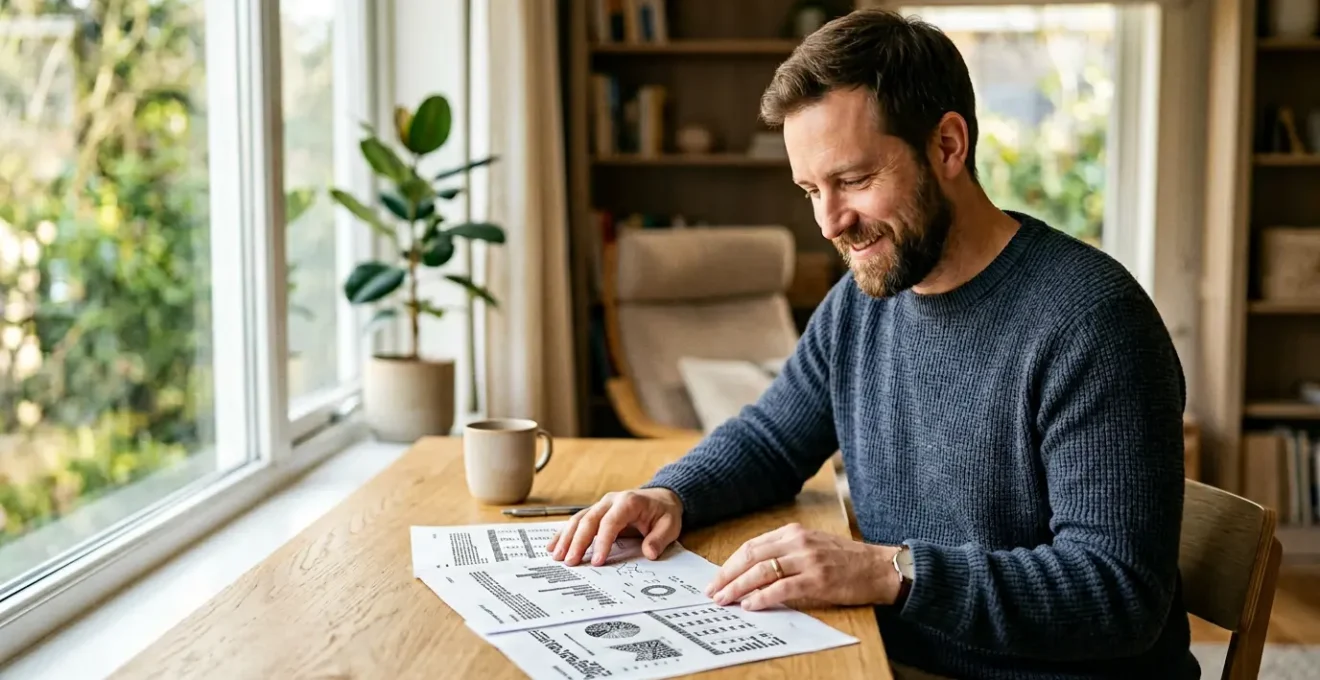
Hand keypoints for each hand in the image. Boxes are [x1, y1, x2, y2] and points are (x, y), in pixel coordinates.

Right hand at [546, 488, 683, 565]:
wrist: (660, 498)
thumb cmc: (663, 512)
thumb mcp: (670, 525)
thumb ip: (659, 539)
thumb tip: (649, 553)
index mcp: (628, 502)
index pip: (610, 522)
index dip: (602, 542)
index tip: (597, 561)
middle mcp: (610, 501)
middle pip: (589, 520)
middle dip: (578, 541)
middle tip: (570, 562)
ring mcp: (601, 506)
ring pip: (579, 520)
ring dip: (566, 538)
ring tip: (557, 556)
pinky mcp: (596, 512)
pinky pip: (577, 522)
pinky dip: (564, 534)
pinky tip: (553, 545)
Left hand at [705, 523, 900, 610]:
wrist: (879, 568)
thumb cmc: (846, 560)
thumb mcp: (812, 547)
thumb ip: (784, 553)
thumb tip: (752, 573)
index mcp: (793, 532)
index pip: (751, 546)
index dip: (730, 563)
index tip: (717, 578)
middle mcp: (797, 542)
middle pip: (751, 557)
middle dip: (727, 575)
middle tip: (713, 591)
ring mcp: (808, 559)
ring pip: (762, 572)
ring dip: (738, 588)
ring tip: (725, 600)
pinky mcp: (818, 579)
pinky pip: (782, 588)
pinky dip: (762, 597)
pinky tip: (750, 605)